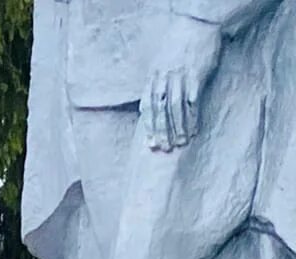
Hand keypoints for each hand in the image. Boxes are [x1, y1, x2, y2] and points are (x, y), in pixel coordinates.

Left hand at [146, 17, 223, 151]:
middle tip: (162, 149)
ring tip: (179, 143)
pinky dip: (192, 116)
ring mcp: (179, 78)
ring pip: (175, 109)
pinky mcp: (195, 76)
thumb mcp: (160, 62)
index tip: (149, 143)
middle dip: (161, 132)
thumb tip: (153, 102)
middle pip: (160, 111)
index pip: (148, 107)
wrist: (196, 23)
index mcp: (152, 78)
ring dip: (177, 128)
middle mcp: (163, 80)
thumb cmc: (178, 44)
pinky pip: (192, 100)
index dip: (148, 126)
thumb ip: (156, 81)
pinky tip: (194, 128)